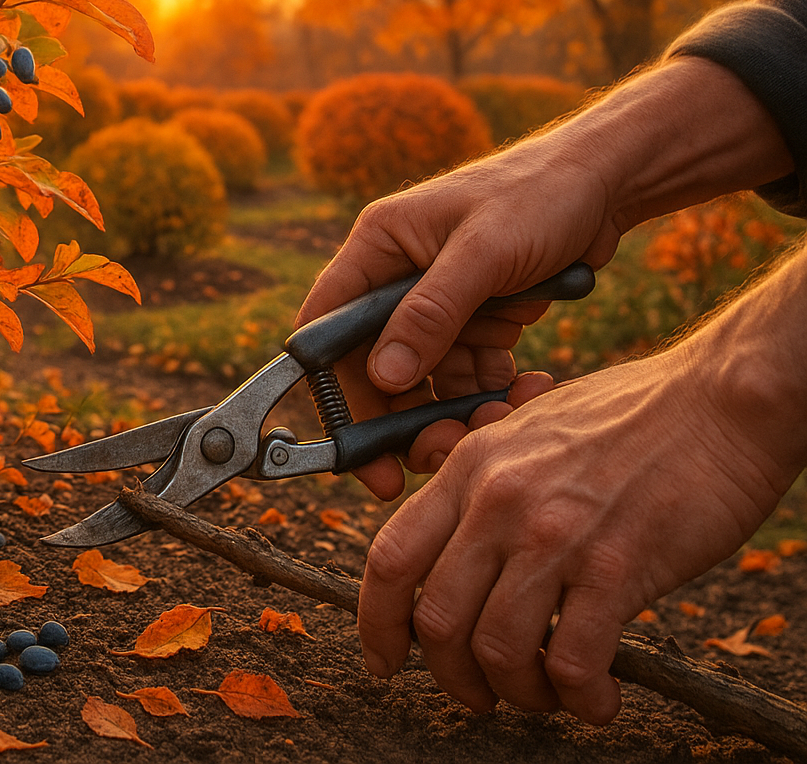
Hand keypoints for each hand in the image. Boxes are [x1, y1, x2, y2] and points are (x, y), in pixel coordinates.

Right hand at [296, 57, 793, 498]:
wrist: (609, 179)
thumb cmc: (540, 193)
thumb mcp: (483, 252)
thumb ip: (429, 314)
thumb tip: (381, 377)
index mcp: (377, 248)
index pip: (329, 329)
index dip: (335, 391)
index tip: (356, 449)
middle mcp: (397, 277)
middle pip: (376, 366)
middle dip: (402, 417)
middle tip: (432, 460)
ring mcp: (438, 300)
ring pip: (427, 378)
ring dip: (455, 409)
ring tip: (495, 428)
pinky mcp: (477, 316)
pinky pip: (470, 372)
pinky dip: (492, 392)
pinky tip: (527, 395)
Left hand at [358, 341, 800, 723]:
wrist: (720, 401)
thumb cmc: (631, 413)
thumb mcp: (527, 424)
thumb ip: (480, 472)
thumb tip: (445, 518)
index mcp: (469, 466)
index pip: (391, 558)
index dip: (376, 623)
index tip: (384, 660)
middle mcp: (498, 501)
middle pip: (435, 619)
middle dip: (451, 675)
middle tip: (480, 694)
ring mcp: (555, 535)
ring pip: (496, 649)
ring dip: (517, 691)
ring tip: (546, 693)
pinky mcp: (618, 567)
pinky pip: (572, 661)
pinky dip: (579, 696)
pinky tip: (597, 696)